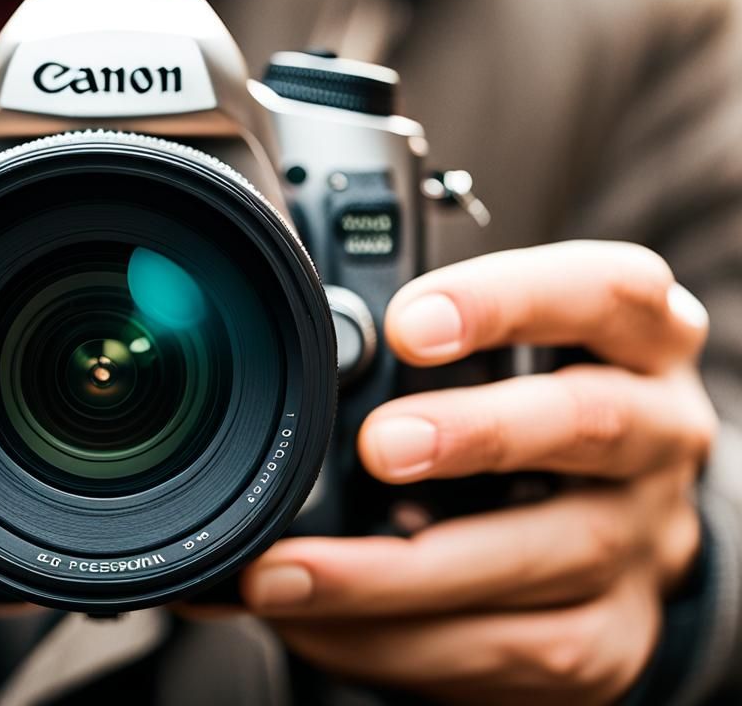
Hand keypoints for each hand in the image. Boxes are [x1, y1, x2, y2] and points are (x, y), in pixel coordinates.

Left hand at [241, 241, 716, 704]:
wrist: (610, 536)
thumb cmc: (524, 414)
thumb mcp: (496, 359)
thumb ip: (414, 352)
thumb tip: (282, 374)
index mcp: (634, 338)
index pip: (603, 291)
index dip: (507, 300)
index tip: (406, 325)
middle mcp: (657, 433)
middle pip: (591, 423)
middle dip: (478, 433)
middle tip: (378, 445)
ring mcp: (644, 541)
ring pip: (541, 557)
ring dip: (399, 571)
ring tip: (287, 573)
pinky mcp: (615, 636)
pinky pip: (510, 649)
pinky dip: (398, 641)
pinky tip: (319, 624)